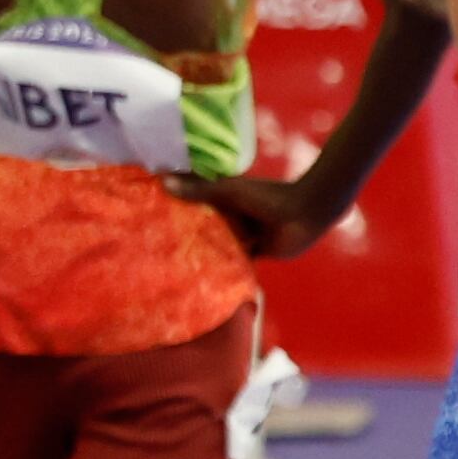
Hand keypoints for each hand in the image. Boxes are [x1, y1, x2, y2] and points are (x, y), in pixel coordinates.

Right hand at [163, 170, 338, 257]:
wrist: (305, 214)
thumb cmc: (268, 197)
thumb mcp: (228, 192)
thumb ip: (198, 190)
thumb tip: (162, 180)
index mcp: (225, 198)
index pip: (196, 200)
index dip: (177, 205)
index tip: (152, 210)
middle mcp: (233, 217)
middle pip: (206, 226)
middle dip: (188, 233)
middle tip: (157, 243)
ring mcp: (245, 234)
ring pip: (220, 245)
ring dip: (206, 253)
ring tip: (173, 263)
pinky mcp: (257, 252)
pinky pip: (238, 263)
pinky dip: (226, 269)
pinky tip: (204, 278)